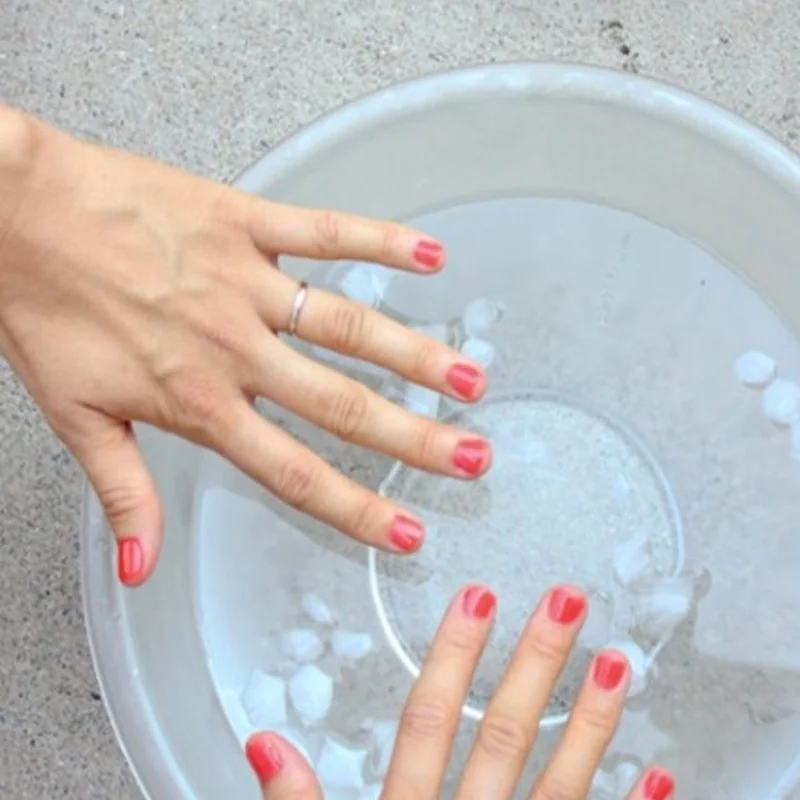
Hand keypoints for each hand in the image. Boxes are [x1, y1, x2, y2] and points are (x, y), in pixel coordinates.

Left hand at [0, 108, 490, 585]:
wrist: (10, 210)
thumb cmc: (42, 308)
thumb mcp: (73, 416)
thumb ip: (123, 492)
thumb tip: (142, 567)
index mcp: (197, 401)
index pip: (294, 470)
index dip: (355, 507)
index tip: (407, 530)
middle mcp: (234, 348)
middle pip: (342, 404)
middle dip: (416, 438)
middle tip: (473, 457)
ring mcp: (246, 282)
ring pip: (349, 325)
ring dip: (416, 355)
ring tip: (469, 379)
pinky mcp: (244, 221)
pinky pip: (325, 232)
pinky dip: (381, 241)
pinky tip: (430, 254)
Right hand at [244, 584, 674, 799]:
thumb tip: (264, 741)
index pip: (430, 721)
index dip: (453, 656)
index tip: (478, 597)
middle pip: (504, 738)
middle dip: (537, 665)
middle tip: (568, 602)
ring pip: (562, 787)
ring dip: (593, 723)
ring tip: (620, 663)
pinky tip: (661, 776)